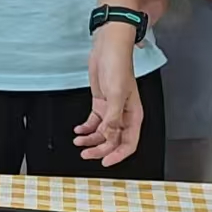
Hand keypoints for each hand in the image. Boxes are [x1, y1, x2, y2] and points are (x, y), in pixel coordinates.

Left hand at [75, 25, 143, 166]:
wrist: (108, 49)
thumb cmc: (118, 67)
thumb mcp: (115, 94)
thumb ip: (113, 118)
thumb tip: (109, 136)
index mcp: (133, 115)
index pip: (129, 143)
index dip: (117, 155)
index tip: (104, 162)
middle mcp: (123, 114)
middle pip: (113, 140)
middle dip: (99, 149)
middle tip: (85, 153)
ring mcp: (111, 109)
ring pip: (102, 133)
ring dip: (91, 139)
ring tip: (78, 141)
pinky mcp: (101, 103)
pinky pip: (94, 122)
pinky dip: (86, 128)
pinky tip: (78, 130)